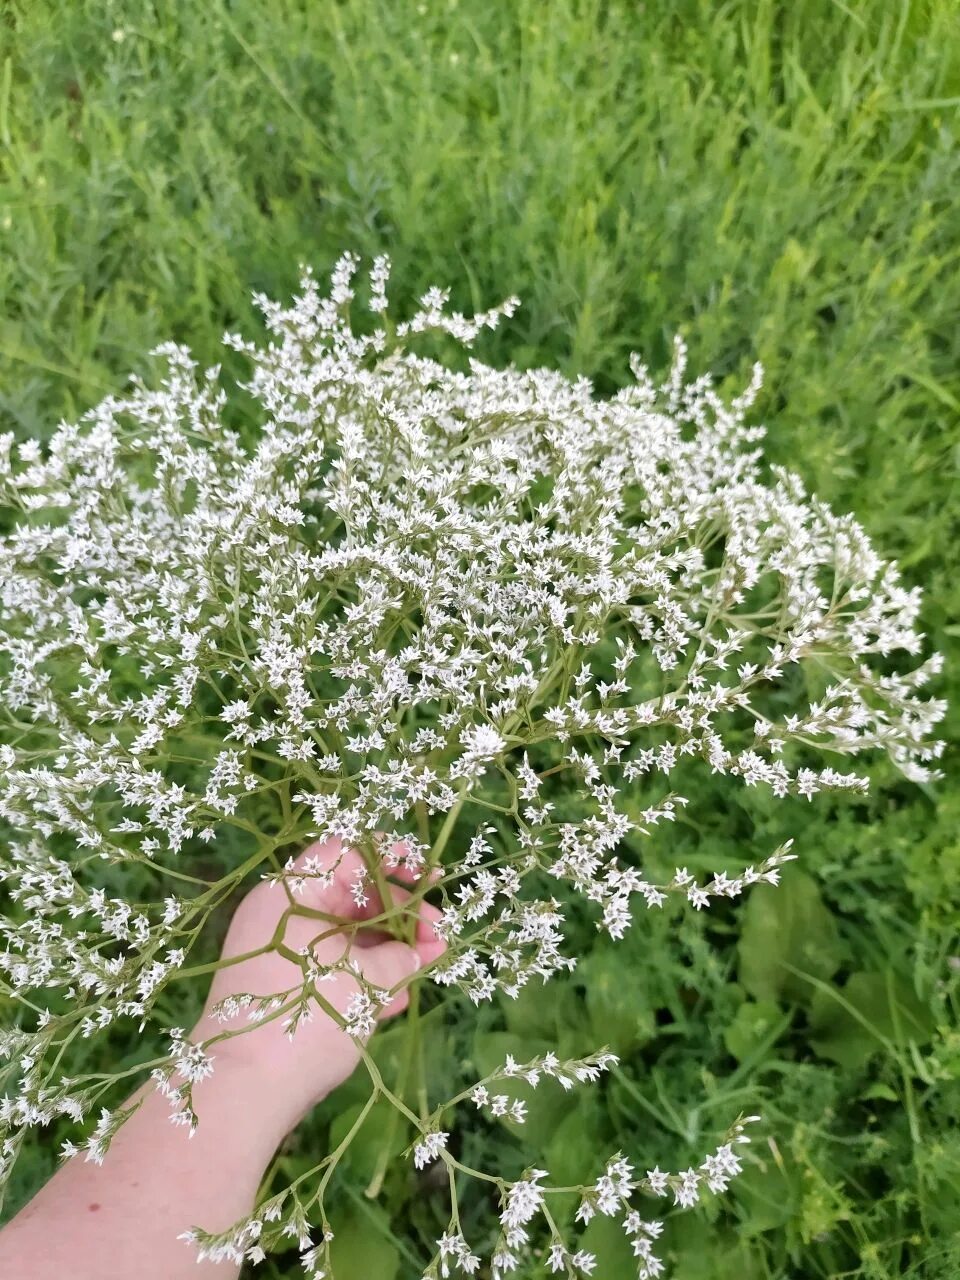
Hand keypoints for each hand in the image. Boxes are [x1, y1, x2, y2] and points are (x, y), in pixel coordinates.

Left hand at [190, 837, 444, 1136]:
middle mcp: (282, 916)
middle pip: (351, 897)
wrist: (241, 1093)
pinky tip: (399, 998)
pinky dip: (365, 976)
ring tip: (431, 965)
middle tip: (440, 937)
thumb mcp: (367, 981)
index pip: (346, 854)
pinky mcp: (283, 991)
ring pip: (345, 936)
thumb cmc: (307, 1018)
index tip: (429, 876)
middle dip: (401, 916)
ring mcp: (280, 955)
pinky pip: (331, 968)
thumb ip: (401, 955)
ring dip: (389, 949)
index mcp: (292, 894)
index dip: (393, 858)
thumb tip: (419, 949)